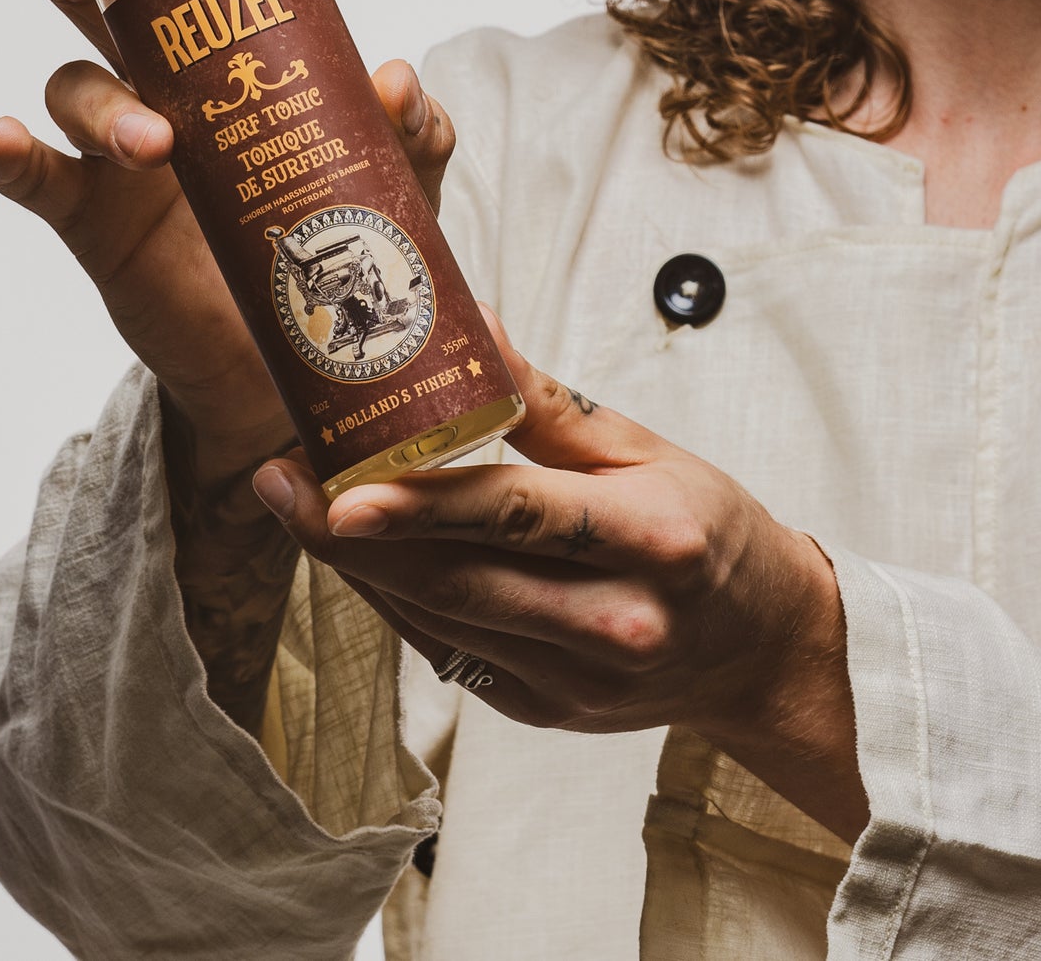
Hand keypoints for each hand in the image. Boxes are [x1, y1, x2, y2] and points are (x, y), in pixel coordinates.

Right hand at [0, 0, 458, 477]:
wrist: (300, 360)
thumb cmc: (339, 238)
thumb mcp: (399, 179)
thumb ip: (412, 132)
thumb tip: (398, 83)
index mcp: (238, 47)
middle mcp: (167, 77)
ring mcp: (122, 145)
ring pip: (72, 82)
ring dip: (94, 95)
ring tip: (150, 137)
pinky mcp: (93, 221)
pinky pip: (35, 179)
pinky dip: (16, 157)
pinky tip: (14, 147)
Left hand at [252, 308, 868, 842]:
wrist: (760, 646)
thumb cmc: (709, 529)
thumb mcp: (647, 450)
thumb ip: (550, 404)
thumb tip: (474, 329)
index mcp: (649, 539)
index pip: (519, 516)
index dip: (422, 504)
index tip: (339, 486)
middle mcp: (612, 621)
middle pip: (457, 579)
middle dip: (353, 536)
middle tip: (280, 481)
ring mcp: (574, 680)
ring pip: (437, 622)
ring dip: (359, 566)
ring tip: (298, 504)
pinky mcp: (542, 710)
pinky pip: (448, 652)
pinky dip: (397, 601)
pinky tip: (361, 556)